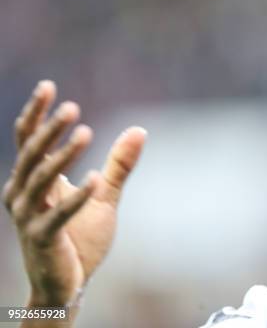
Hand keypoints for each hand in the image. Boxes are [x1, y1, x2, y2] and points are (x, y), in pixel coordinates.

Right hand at [3, 80, 145, 310]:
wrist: (68, 285)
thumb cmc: (80, 237)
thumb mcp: (105, 195)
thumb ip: (119, 164)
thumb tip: (139, 130)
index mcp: (32, 181)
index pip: (29, 140)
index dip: (37, 113)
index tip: (49, 86)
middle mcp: (23, 194)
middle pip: (32, 154)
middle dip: (50, 129)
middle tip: (72, 107)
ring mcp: (29, 217)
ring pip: (41, 179)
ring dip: (62, 155)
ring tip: (85, 133)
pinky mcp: (42, 239)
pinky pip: (57, 215)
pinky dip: (76, 198)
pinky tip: (95, 180)